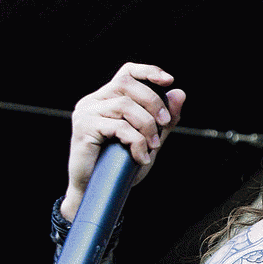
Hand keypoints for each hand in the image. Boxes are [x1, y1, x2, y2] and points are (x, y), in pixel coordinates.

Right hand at [62, 62, 185, 219]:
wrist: (96, 192)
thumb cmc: (120, 167)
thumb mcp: (149, 141)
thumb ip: (164, 120)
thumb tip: (179, 93)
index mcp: (107, 99)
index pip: (126, 73)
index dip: (148, 71)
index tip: (168, 81)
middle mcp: (93, 101)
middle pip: (128, 85)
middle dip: (154, 103)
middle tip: (165, 123)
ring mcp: (86, 113)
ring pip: (125, 106)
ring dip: (147, 126)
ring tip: (153, 147)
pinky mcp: (83, 128)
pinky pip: (118, 126)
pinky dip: (136, 142)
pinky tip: (141, 158)